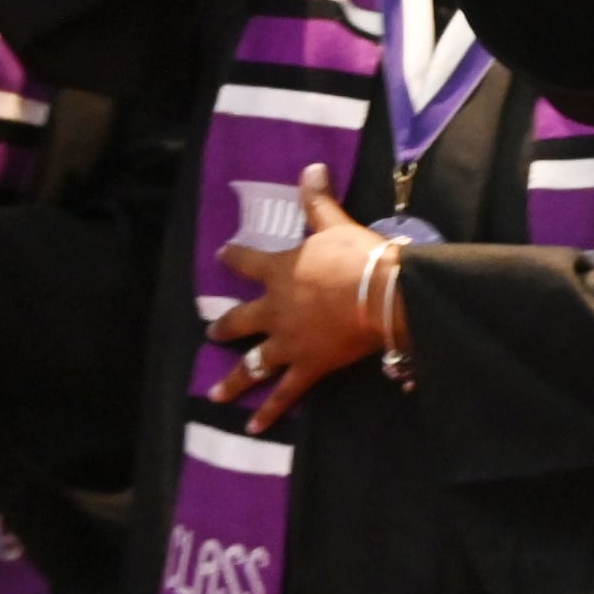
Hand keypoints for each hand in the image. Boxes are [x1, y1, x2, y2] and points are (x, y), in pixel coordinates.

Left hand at [206, 165, 391, 431]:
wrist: (381, 294)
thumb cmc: (358, 257)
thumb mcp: (335, 225)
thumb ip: (318, 201)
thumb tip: (311, 166)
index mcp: (279, 272)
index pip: (246, 262)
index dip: (233, 258)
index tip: (221, 256)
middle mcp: (274, 309)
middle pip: (241, 321)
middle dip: (225, 328)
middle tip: (211, 334)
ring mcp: (288, 342)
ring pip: (253, 363)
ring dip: (233, 379)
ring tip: (216, 393)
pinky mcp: (308, 366)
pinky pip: (284, 393)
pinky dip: (269, 411)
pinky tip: (252, 427)